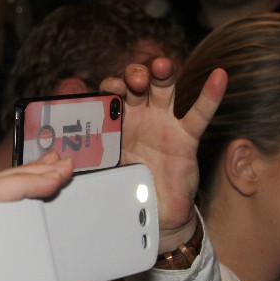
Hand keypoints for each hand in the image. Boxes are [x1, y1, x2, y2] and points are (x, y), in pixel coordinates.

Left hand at [101, 58, 226, 251]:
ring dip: (162, 74)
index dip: (110, 88)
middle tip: (133, 81)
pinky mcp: (186, 137)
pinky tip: (219, 76)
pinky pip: (199, 113)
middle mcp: (141, 117)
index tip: (108, 90)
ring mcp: (164, 124)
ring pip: (164, 90)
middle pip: (137, 85)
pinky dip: (210, 95)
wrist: (155, 214)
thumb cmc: (130, 189)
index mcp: (117, 123)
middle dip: (134, 76)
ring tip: (160, 66)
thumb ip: (90, 160)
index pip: (111, 95)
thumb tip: (60, 160)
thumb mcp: (106, 172)